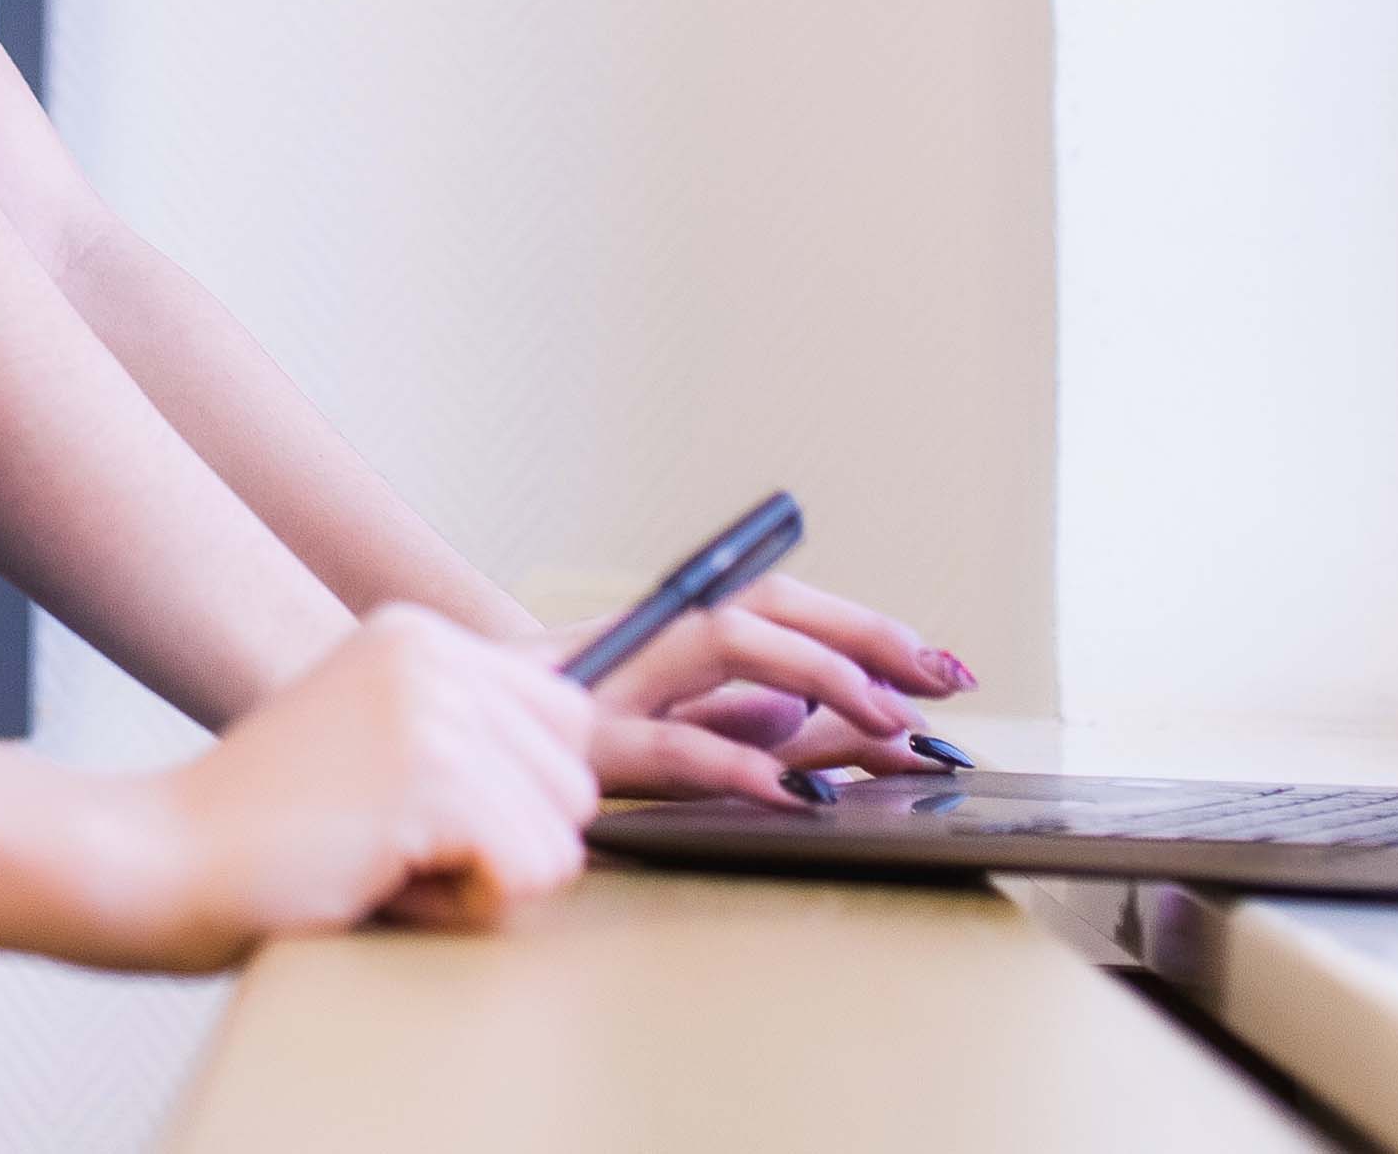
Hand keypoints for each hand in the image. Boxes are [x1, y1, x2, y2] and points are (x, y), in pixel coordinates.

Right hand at [99, 607, 597, 968]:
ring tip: (381, 861)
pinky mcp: (430, 778)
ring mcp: (431, 710)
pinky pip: (529, 875)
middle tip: (392, 843)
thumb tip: (580, 770)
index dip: (516, 797)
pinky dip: (462, 909)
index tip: (423, 812)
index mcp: (418, 633)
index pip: (567, 722)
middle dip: (504, 845)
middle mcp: (432, 652)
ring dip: (481, 883)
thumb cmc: (263, 829)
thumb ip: (461, 731)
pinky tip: (380, 880)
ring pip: (562, 839)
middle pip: (576, 783)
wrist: (161, 857)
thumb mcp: (370, 736)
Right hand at [560, 570, 976, 802]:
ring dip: (817, 674)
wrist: (456, 731)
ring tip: (887, 721)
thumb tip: (847, 726)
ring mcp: (619, 683)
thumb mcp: (678, 721)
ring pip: (725, 643)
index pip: (781, 604)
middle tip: (940, 681)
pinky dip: (743, 766)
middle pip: (765, 606)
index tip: (941, 666)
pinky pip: (676, 747)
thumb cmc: (571, 727)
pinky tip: (799, 793)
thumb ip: (755, 719)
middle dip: (862, 636)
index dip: (866, 628)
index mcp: (672, 630)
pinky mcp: (591, 744)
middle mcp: (650, 639)